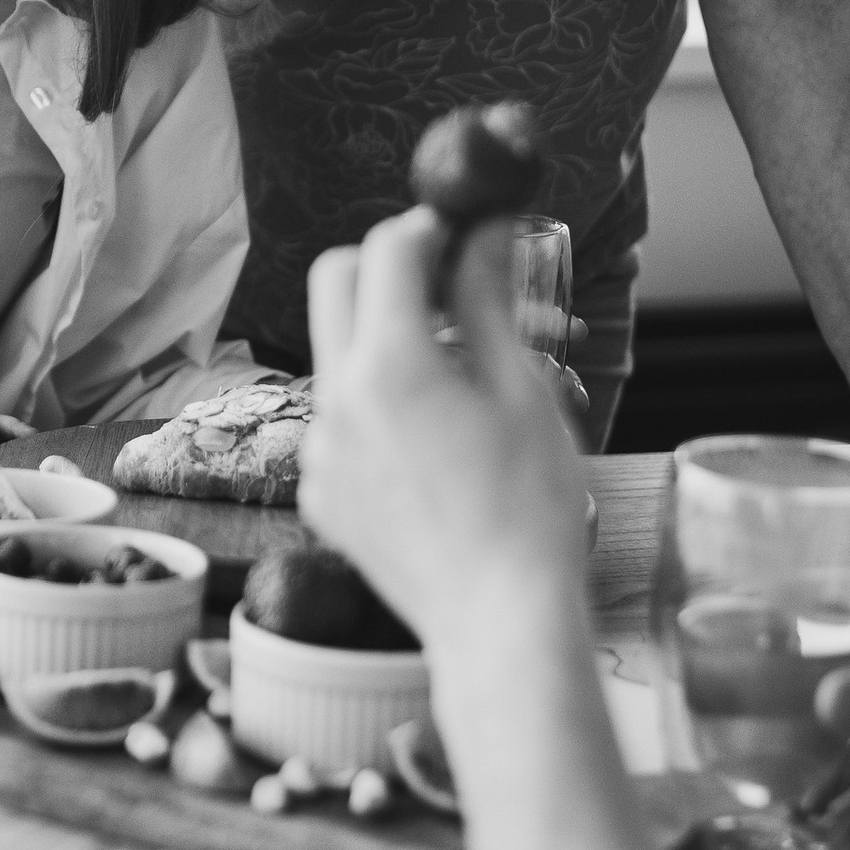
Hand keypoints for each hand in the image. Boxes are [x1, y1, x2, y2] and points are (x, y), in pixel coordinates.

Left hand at [302, 213, 586, 643]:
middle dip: (383, 266)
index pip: (388, 251)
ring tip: (456, 379)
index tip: (463, 232)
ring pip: (335, 356)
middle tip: (443, 282)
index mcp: (391, 368)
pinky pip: (337, 421)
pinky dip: (376, 408)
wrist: (498, 622)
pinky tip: (432, 446)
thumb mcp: (522, 392)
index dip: (429, 227)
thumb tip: (483, 231)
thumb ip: (488, 303)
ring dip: (382, 341)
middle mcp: (336, 402)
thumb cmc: (530, 510)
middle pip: (332, 282)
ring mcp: (318, 451)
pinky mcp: (319, 492)